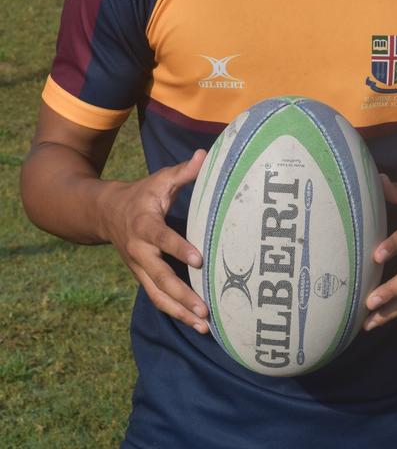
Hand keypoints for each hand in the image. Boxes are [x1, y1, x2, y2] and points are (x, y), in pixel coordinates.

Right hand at [99, 149, 209, 332]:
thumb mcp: (160, 180)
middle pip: (160, 278)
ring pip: (158, 295)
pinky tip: (195, 323)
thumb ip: (183, 172)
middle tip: (204, 309)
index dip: (179, 248)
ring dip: (180, 312)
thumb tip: (204, 155)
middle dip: (182, 295)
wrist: (105, 213)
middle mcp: (140, 252)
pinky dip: (175, 312)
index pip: (162, 238)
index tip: (198, 259)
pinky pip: (158, 298)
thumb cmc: (142, 194)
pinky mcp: (142, 278)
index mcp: (144, 225)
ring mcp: (139, 268)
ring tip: (204, 326)